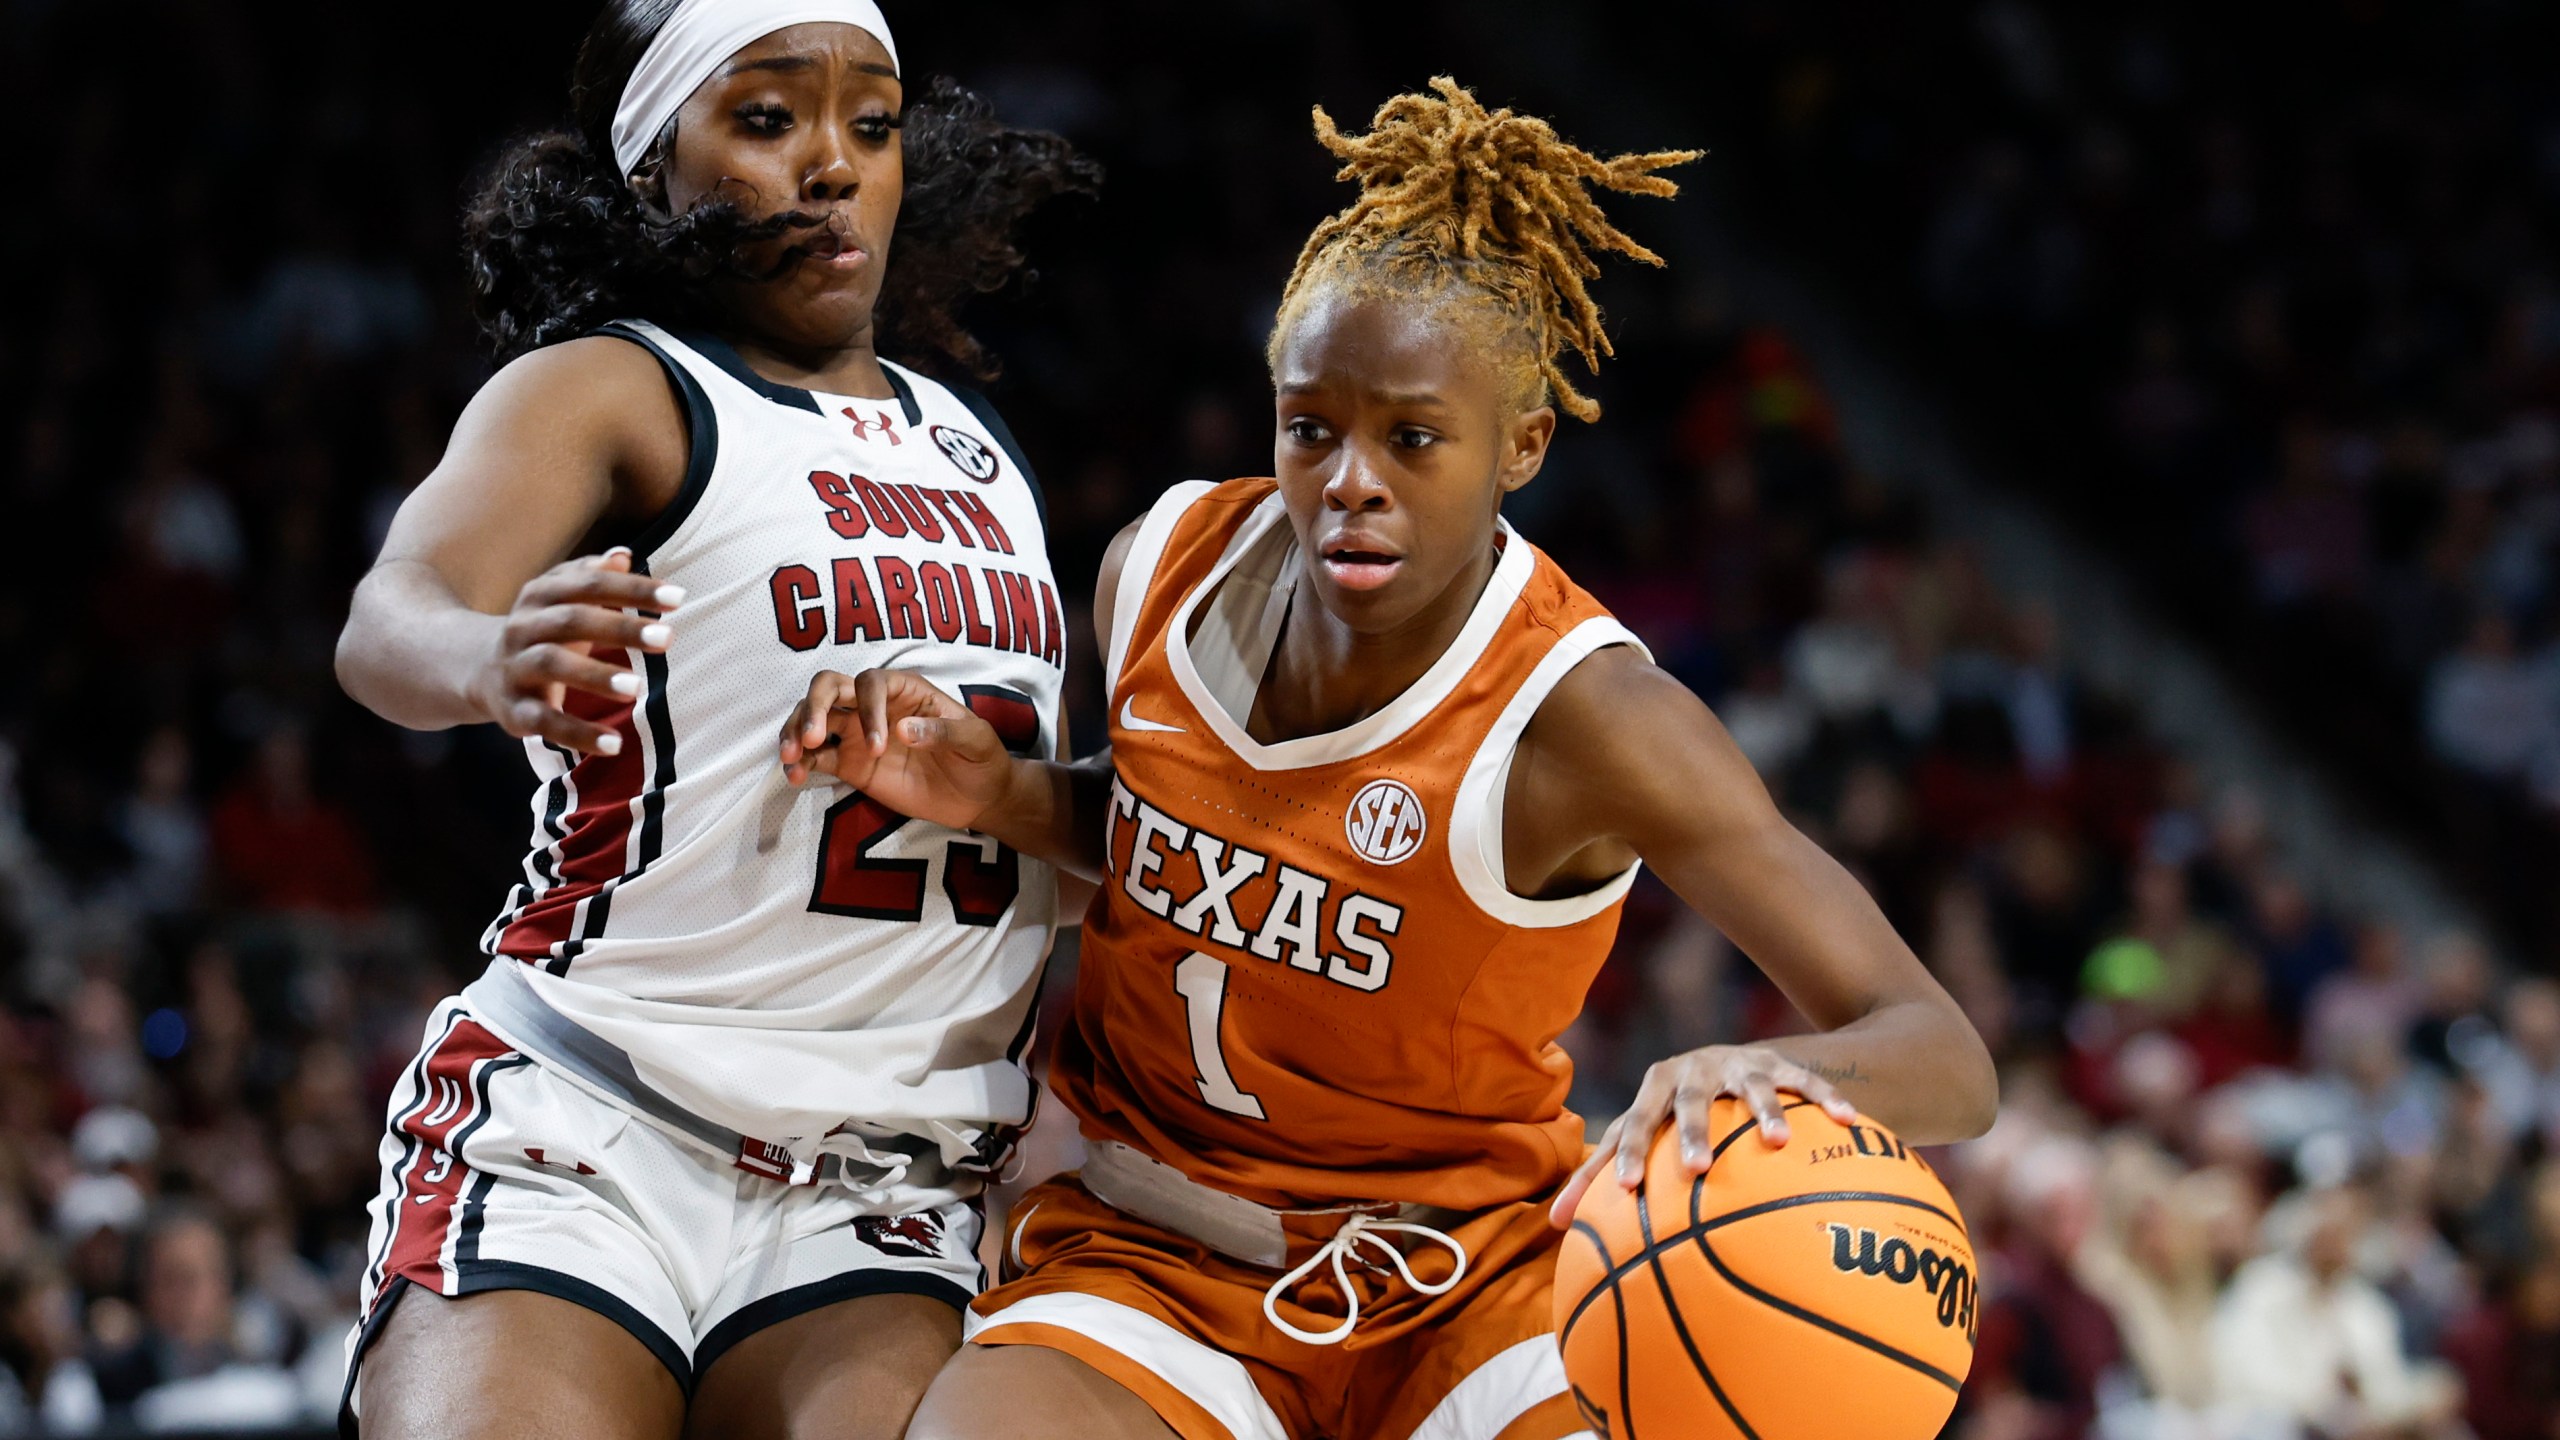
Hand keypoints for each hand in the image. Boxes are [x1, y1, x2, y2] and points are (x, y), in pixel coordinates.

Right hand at [469, 547, 680, 754]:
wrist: (475, 668)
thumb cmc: (541, 629)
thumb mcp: (560, 598)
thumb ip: (592, 577)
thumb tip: (623, 555)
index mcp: (540, 595)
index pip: (590, 585)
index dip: (633, 588)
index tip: (678, 597)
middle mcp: (524, 627)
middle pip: (572, 620)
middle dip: (621, 629)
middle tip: (667, 639)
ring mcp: (515, 668)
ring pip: (551, 665)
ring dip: (594, 676)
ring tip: (637, 687)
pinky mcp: (513, 709)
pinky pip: (543, 721)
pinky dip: (577, 734)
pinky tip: (614, 745)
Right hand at [778, 668, 1014, 831]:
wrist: (979, 796)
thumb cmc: (982, 757)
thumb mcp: (976, 741)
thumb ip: (944, 731)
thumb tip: (903, 730)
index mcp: (905, 690)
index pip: (870, 682)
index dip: (867, 707)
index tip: (878, 745)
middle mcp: (875, 705)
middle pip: (828, 688)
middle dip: (813, 707)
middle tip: (810, 738)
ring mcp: (858, 734)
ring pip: (813, 719)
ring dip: (795, 731)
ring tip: (790, 759)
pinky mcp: (851, 765)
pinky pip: (817, 758)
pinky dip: (801, 764)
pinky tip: (795, 776)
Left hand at [1548, 1044, 1859, 1227]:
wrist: (1729, 1060)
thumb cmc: (1670, 1113)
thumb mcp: (1640, 1131)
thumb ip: (1600, 1175)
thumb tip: (1554, 1225)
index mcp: (1655, 1087)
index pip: (1635, 1122)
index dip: (1629, 1154)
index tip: (1627, 1191)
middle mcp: (1695, 1070)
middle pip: (1689, 1100)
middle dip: (1692, 1132)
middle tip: (1697, 1171)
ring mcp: (1740, 1065)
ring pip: (1752, 1086)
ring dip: (1764, 1110)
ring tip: (1776, 1142)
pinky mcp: (1781, 1064)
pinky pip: (1806, 1081)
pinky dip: (1826, 1098)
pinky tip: (1849, 1121)